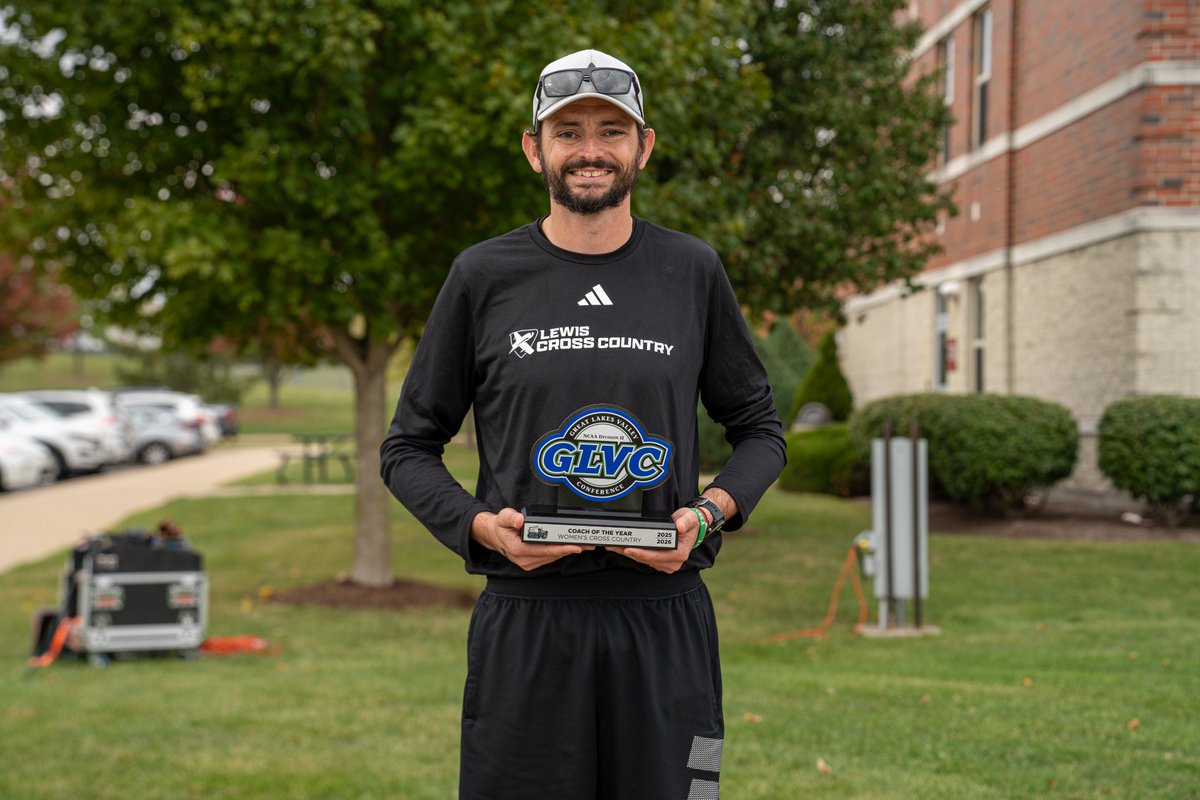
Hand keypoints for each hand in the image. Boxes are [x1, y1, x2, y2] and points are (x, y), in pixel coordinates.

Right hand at [471, 508, 593, 570]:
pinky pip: (550, 558)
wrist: (496, 537)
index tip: (575, 546)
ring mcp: (529, 563)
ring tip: (584, 544)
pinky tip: (571, 547)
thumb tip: (520, 520)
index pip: (544, 550)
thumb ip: (511, 517)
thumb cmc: (501, 526)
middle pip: (552, 555)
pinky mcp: (533, 563)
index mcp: (517, 549)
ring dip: (567, 551)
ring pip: (553, 557)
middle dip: (570, 549)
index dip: (561, 548)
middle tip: (588, 544)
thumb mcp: (503, 517)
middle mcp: (524, 559)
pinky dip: (560, 552)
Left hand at [608, 508, 698, 573]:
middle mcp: (673, 562)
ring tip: (614, 546)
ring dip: (628, 553)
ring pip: (643, 560)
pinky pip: (644, 559)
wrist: (691, 527)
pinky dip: (633, 553)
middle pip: (646, 559)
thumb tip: (679, 526)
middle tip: (614, 546)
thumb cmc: (689, 523)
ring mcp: (665, 563)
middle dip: (629, 553)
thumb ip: (685, 521)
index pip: (657, 556)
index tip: (628, 549)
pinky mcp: (659, 562)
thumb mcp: (689, 518)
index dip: (641, 553)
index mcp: (680, 554)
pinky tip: (622, 548)